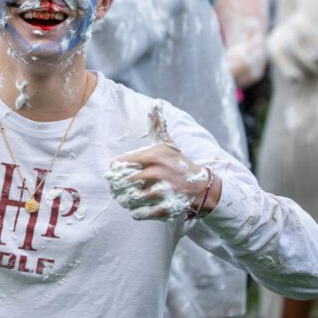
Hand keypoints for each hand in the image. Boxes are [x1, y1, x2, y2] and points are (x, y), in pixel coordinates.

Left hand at [105, 105, 219, 220]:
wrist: (202, 186)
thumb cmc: (179, 163)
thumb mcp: (169, 143)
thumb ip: (158, 126)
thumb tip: (155, 104)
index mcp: (153, 157)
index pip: (122, 162)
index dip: (116, 169)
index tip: (116, 172)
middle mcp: (156, 173)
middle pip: (124, 181)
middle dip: (118, 185)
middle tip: (117, 187)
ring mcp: (161, 192)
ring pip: (130, 198)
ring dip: (125, 199)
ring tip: (125, 198)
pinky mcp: (164, 208)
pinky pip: (139, 213)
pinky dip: (135, 212)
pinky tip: (137, 207)